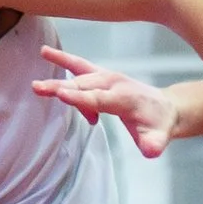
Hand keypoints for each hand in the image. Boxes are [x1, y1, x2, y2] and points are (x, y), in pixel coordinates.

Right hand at [32, 45, 177, 158]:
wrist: (166, 108)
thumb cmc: (158, 124)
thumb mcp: (159, 138)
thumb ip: (154, 144)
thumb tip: (151, 151)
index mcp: (124, 99)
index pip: (98, 99)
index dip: (80, 98)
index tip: (60, 94)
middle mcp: (114, 84)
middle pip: (83, 86)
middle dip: (61, 87)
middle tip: (38, 89)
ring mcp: (107, 77)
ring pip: (79, 77)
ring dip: (59, 80)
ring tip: (36, 83)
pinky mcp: (101, 75)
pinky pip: (79, 65)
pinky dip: (63, 59)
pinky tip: (45, 52)